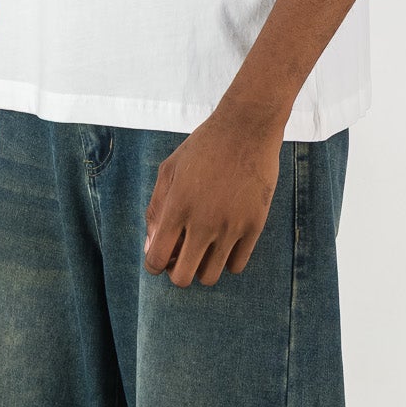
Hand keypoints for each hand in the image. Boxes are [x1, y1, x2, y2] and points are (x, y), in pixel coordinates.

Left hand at [142, 106, 283, 287]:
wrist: (247, 127)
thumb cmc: (204, 146)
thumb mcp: (170, 168)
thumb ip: (156, 207)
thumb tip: (151, 245)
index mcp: (177, 206)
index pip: (157, 259)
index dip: (155, 263)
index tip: (163, 254)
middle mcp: (202, 221)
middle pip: (182, 278)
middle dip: (177, 270)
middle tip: (183, 252)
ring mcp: (230, 226)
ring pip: (210, 276)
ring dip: (203, 267)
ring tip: (205, 246)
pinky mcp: (254, 226)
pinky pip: (237, 266)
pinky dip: (228, 259)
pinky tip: (226, 239)